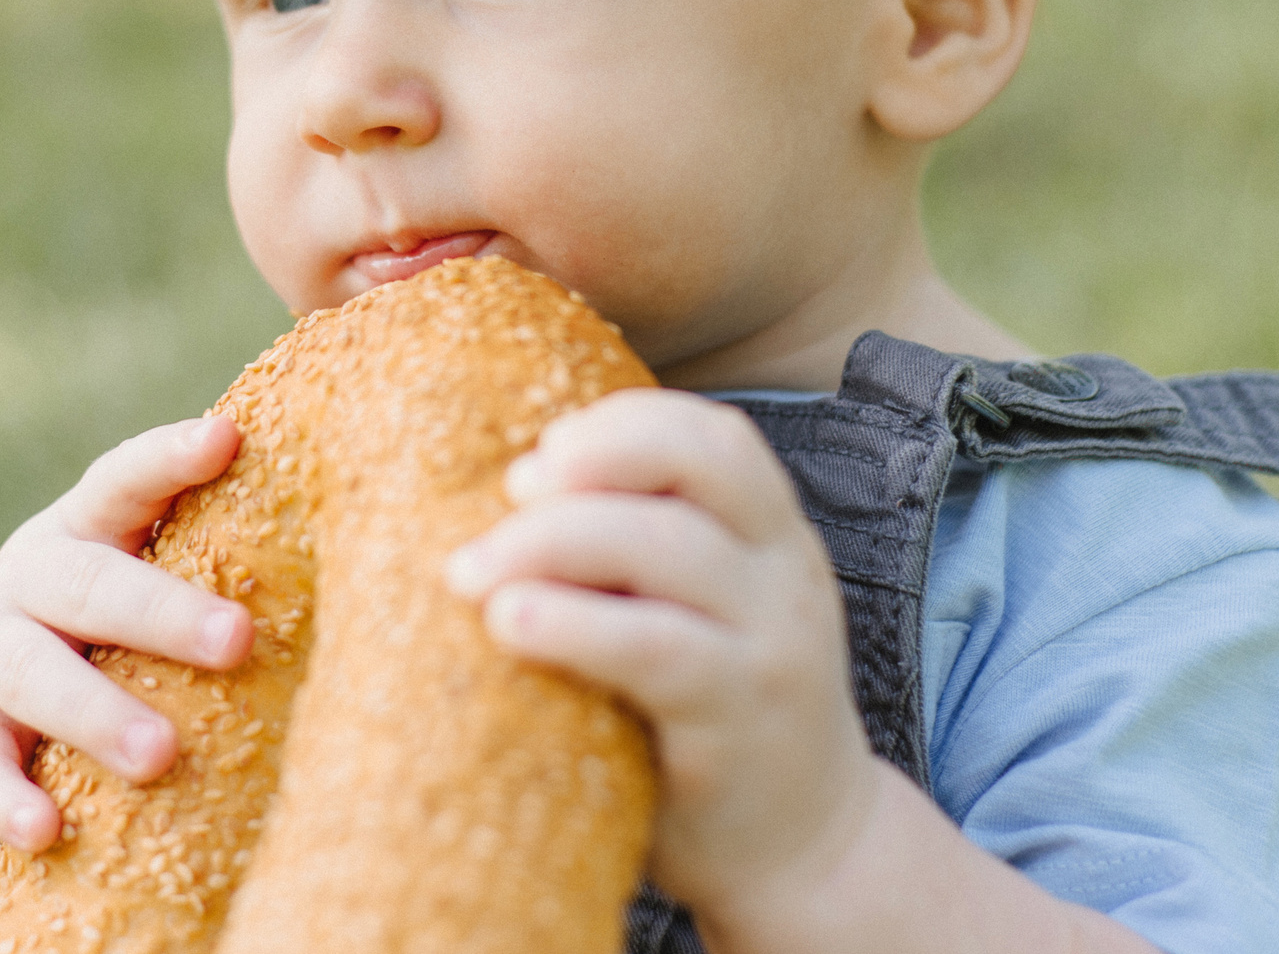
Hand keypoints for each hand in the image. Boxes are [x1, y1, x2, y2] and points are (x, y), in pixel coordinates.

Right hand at [0, 416, 254, 945]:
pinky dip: (6, 795)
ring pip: (33, 673)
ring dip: (97, 714)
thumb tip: (367, 555)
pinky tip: (46, 830)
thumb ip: (214, 562)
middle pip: (91, 583)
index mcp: (89, 526)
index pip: (125, 479)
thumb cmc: (115, 633)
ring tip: (160, 756)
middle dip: (165, 612)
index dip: (171, 458)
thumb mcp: (147, 582)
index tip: (227, 437)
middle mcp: (31, 576)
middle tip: (239, 640)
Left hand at [442, 389, 881, 933]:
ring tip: (471, 574)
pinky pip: (655, 649)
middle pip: (688, 471)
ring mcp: (771, 646)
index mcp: (772, 534)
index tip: (540, 458)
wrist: (807, 852)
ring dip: (552, 542)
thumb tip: (508, 486)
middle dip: (577, 474)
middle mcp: (784, 575)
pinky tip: (511, 623)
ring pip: (666, 548)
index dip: (620, 427)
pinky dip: (575, 624)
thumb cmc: (715, 716)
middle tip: (494, 509)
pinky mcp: (738, 723)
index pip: (711, 435)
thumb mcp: (700, 613)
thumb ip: (636, 552)